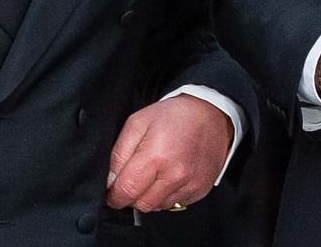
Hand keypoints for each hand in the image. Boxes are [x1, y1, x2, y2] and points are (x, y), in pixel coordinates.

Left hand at [106, 94, 232, 210]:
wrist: (210, 114)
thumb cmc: (173, 116)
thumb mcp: (137, 122)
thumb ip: (119, 152)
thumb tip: (110, 181)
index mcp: (156, 156)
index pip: (126, 191)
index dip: (114, 195)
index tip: (112, 191)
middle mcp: (175, 175)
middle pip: (141, 204)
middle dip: (132, 196)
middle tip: (134, 178)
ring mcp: (189, 185)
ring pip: (157, 207)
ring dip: (150, 195)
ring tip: (155, 173)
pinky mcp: (199, 190)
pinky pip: (174, 204)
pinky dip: (167, 195)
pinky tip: (169, 176)